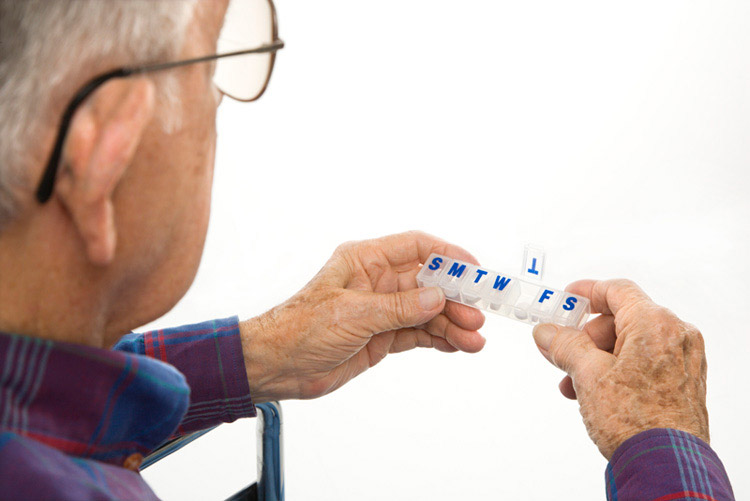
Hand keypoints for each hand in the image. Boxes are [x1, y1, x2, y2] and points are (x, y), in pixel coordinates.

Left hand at [240, 231, 485, 402]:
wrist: (277, 365)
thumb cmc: (300, 328)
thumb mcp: (352, 314)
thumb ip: (397, 307)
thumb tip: (436, 298)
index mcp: (365, 260)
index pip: (416, 247)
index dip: (447, 256)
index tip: (473, 270)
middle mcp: (377, 281)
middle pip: (428, 282)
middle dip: (454, 298)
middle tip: (477, 315)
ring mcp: (381, 309)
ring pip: (427, 311)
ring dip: (451, 323)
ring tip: (473, 340)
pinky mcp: (382, 335)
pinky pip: (418, 333)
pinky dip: (439, 338)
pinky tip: (456, 345)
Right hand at [532, 279, 708, 458]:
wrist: (665, 465)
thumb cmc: (634, 420)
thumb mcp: (587, 374)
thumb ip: (565, 345)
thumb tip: (548, 332)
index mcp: (654, 323)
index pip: (617, 290)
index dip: (587, 292)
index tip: (567, 299)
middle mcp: (676, 335)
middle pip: (621, 320)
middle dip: (586, 338)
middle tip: (562, 354)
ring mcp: (684, 360)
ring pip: (631, 344)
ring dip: (598, 359)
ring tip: (575, 384)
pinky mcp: (684, 382)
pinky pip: (645, 363)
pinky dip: (618, 370)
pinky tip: (596, 394)